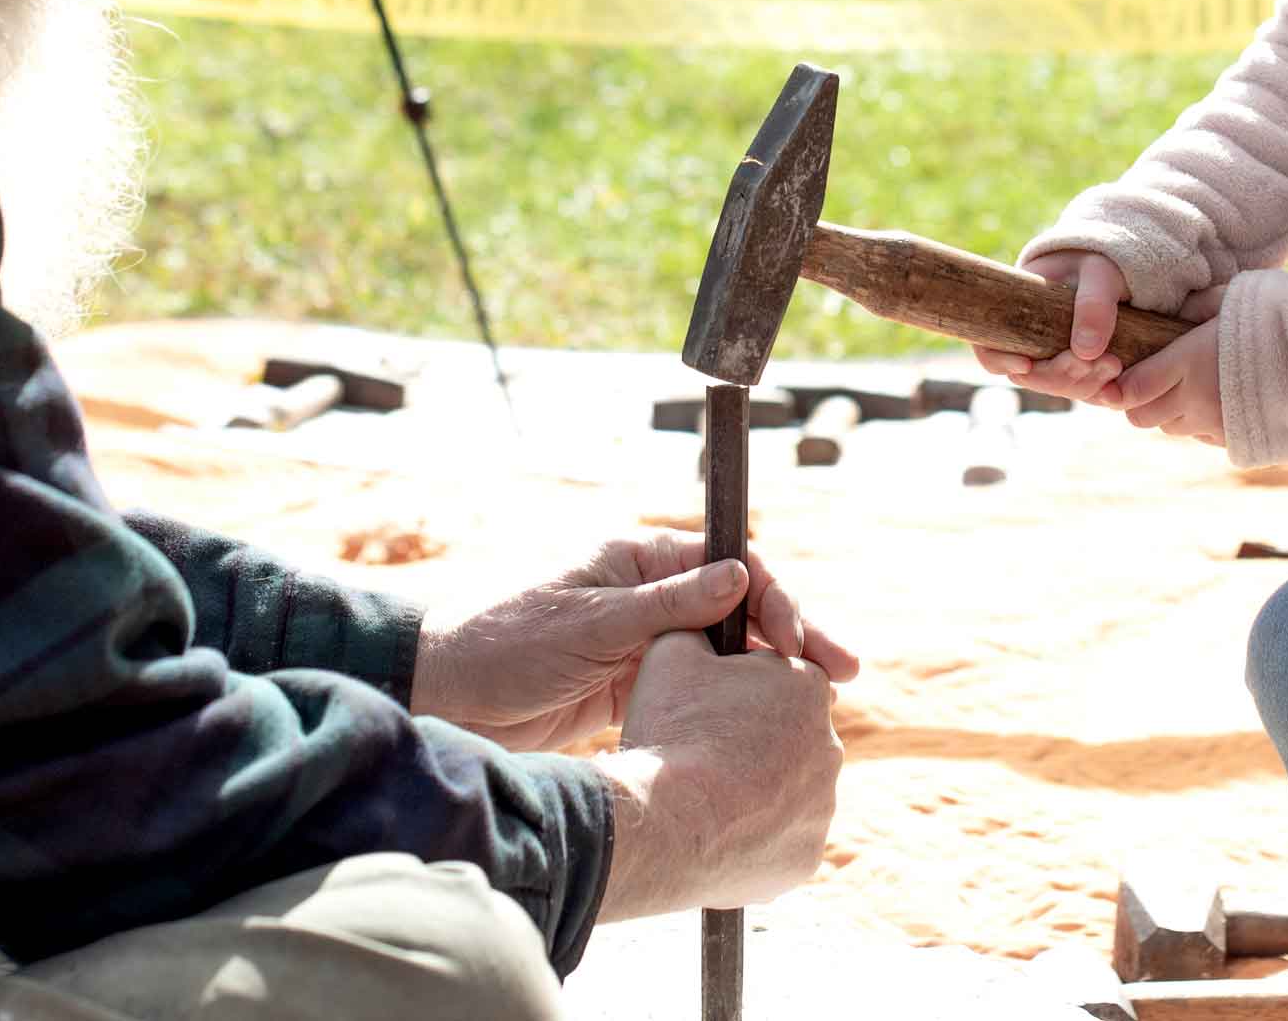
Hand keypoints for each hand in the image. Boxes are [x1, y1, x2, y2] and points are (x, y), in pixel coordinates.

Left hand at [411, 533, 860, 750]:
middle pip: (738, 608)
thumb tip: (741, 576)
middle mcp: (647, 594)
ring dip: (769, 676)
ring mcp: (642, 642)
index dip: (775, 598)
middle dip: (792, 637)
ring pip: (725, 653)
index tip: (802, 638)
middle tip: (845, 672)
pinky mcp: (632, 688)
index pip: (728, 564)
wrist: (442, 697)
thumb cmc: (503, 642)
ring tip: (822, 706)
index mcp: (638, 559)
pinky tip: (766, 729)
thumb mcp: (590, 621)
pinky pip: (698, 689)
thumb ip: (668, 603)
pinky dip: (733, 705)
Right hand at [593, 631, 844, 920]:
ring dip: (754, 790)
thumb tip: (705, 618)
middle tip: (701, 751)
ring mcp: (822, 807)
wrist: (665, 821)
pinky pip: (779, 840)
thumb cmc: (673, 729)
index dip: (740, 689)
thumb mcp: (672, 652)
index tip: (709, 704)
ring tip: (702, 796)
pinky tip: (714, 833)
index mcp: (806, 685)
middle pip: (787, 736)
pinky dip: (753, 837)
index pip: (780, 678)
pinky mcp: (806, 858)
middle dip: (752, 740)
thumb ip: (699, 627)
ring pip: (786, 791)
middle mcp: (829, 745)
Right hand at [971, 250, 1133, 401]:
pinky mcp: (1079, 370)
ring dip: (1083, 383)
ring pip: (1058, 387)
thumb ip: (1093, 304)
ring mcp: (1053, 358)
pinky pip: (1082, 390)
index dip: (999, 360)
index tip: (1025, 363)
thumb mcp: (1098, 271)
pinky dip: (1099, 389)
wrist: (1120, 269)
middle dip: (1060, 375)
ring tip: (1114, 365)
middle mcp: (1028, 341)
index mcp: (1014, 312)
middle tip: (1096, 360)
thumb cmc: (1099, 260)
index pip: (988, 347)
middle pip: (1029, 376)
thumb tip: (1085, 351)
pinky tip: (1117, 379)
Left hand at [1098, 289, 1225, 444]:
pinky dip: (1198, 424)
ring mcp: (1216, 422)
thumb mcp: (1226, 300)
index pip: (1132, 387)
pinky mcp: (1234, 438)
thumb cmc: (1268, 319)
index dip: (1116, 386)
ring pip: (1169, 428)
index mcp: (1190, 360)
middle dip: (1138, 400)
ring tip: (1184, 387)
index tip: (1111, 376)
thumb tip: (1171, 309)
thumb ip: (1192, 305)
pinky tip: (1211, 401)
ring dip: (1168, 412)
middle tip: (1149, 379)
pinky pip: (1200, 438)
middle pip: (1141, 415)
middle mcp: (1197, 398)